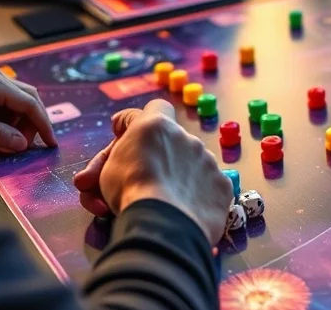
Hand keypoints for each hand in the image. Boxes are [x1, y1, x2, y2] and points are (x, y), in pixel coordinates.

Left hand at [0, 67, 57, 151]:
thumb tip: (21, 143)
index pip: (30, 104)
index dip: (43, 125)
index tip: (50, 143)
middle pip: (29, 98)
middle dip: (33, 123)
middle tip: (28, 144)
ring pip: (17, 99)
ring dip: (19, 121)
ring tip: (8, 141)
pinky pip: (3, 100)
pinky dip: (6, 117)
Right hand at [73, 100, 231, 241]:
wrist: (164, 221)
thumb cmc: (129, 188)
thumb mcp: (108, 165)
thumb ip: (118, 148)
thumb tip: (119, 126)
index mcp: (157, 126)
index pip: (155, 108)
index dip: (139, 122)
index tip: (124, 136)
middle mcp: (187, 138)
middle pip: (168, 146)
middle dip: (152, 163)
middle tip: (133, 187)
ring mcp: (208, 162)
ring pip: (189, 167)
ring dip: (174, 180)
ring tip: (159, 204)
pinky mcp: (222, 186)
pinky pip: (207, 189)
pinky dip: (195, 198)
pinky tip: (182, 213)